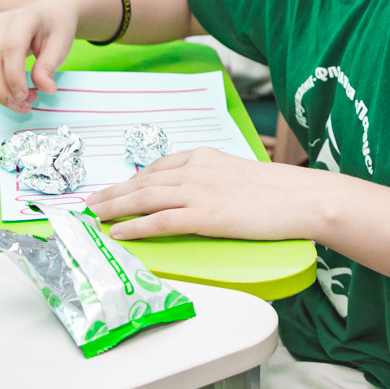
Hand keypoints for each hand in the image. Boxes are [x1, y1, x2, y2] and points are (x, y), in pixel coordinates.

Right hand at [0, 0, 80, 111]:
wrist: (52, 12)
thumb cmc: (57, 27)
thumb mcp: (61, 44)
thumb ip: (50, 66)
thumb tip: (46, 89)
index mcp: (23, 18)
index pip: (11, 49)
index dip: (14, 77)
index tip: (25, 97)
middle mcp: (2, 23)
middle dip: (3, 90)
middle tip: (23, 108)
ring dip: (0, 92)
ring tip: (24, 104)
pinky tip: (16, 95)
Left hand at [86, 148, 335, 240]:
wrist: (301, 198)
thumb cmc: (278, 191)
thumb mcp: (238, 174)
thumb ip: (212, 180)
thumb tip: (195, 196)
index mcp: (204, 156)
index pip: (157, 168)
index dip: (130, 180)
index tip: (113, 189)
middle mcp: (195, 169)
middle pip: (142, 182)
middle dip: (112, 193)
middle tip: (88, 203)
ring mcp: (199, 192)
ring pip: (144, 199)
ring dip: (114, 207)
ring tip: (93, 217)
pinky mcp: (205, 215)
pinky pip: (160, 221)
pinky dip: (135, 226)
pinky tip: (117, 232)